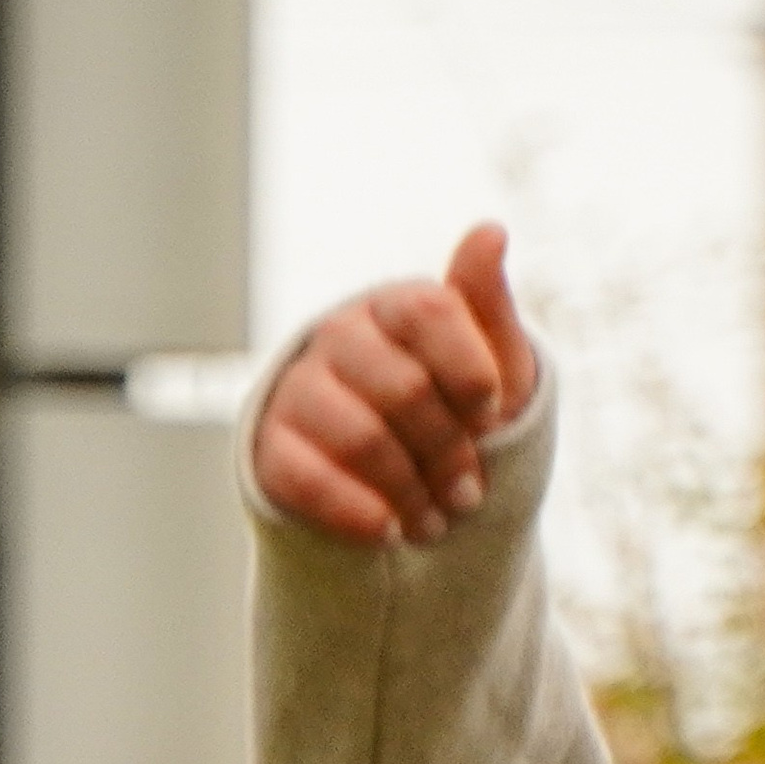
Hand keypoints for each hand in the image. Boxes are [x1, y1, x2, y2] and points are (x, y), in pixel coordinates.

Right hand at [252, 220, 538, 547]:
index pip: (430, 311)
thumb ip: (487, 308)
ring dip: (409, 490)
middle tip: (469, 496)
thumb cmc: (456, 424)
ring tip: (434, 525)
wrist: (400, 494)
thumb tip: (490, 229)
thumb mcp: (495, 371)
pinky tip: (388, 534)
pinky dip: (356, 512)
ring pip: (360, 437)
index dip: (469, 370)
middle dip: (448, 451)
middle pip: (404, 388)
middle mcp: (338, 336)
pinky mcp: (269, 448)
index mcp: (394, 306)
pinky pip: (306, 478)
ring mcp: (298, 390)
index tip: (491, 416)